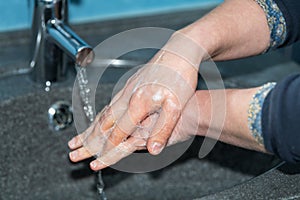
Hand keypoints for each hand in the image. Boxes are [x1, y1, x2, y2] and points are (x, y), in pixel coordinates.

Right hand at [68, 32, 205, 169]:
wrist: (179, 51)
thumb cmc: (180, 77)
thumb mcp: (176, 106)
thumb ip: (163, 130)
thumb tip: (153, 150)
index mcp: (138, 103)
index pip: (118, 131)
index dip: (107, 147)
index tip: (97, 159)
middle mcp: (128, 96)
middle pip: (103, 122)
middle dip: (88, 138)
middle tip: (73, 148)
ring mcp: (127, 88)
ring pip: (104, 112)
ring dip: (91, 127)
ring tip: (79, 136)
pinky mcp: (130, 84)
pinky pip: (110, 103)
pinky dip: (101, 115)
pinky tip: (100, 117)